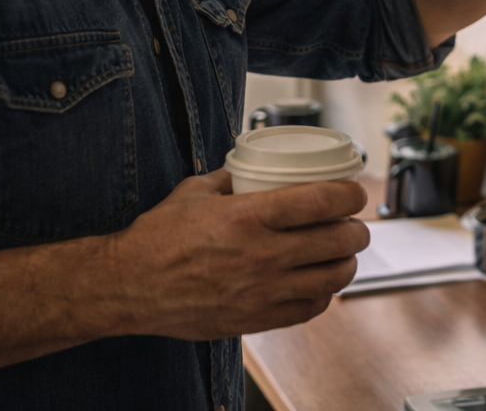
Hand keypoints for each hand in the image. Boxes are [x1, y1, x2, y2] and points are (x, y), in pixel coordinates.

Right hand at [104, 170, 369, 339]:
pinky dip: (323, 295)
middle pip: (335, 242)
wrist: (129, 286)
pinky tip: (320, 284)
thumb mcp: (196, 192)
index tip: (354, 193)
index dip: (349, 196)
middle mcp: (259, 255)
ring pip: (329, 279)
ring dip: (346, 264)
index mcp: (246, 217)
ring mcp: (259, 291)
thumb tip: (259, 167)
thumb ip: (232, 177)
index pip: (320, 202)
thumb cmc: (158, 237)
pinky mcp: (254, 319)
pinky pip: (307, 310)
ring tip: (344, 255)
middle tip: (355, 225)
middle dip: (356, 231)